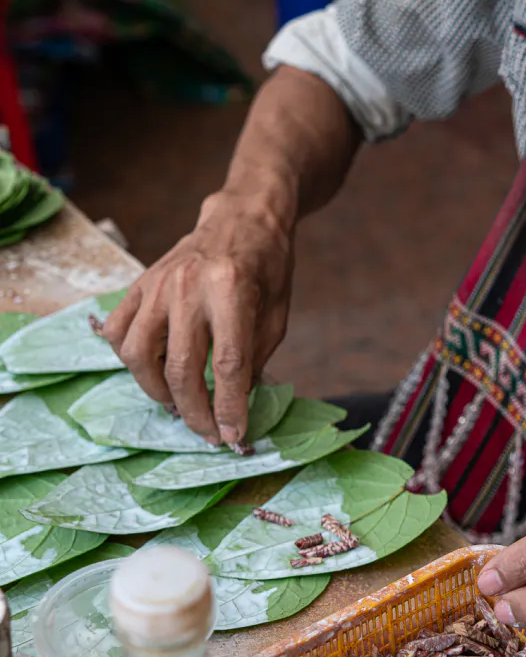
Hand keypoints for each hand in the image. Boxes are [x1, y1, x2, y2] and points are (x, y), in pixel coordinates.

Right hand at [102, 187, 293, 445]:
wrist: (242, 217)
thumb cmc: (267, 267)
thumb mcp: (276, 314)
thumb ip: (253, 360)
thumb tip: (233, 410)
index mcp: (232, 289)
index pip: (227, 364)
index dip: (229, 408)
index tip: (233, 438)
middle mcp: (190, 285)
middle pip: (181, 368)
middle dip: (196, 413)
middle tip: (208, 434)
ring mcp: (159, 283)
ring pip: (139, 355)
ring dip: (157, 391)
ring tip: (178, 403)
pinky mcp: (140, 282)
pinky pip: (119, 331)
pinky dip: (130, 359)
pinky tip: (153, 369)